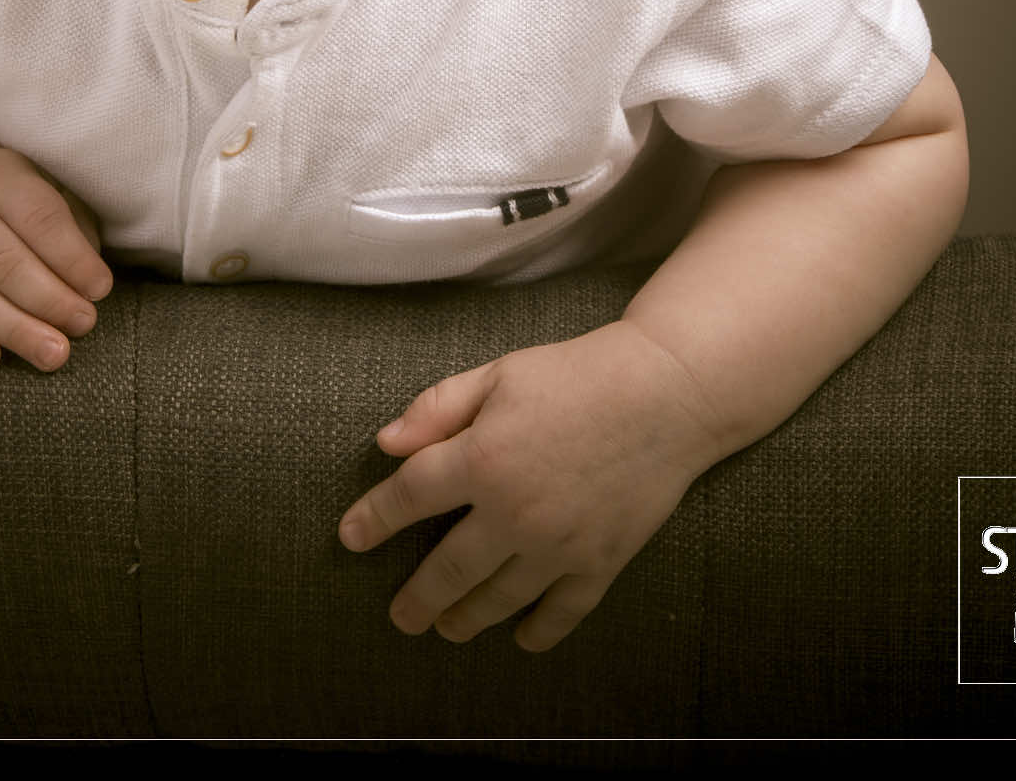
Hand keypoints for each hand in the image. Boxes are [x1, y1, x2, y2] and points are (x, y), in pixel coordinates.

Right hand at [0, 147, 112, 373]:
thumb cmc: (11, 201)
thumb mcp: (46, 188)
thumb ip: (73, 229)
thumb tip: (90, 284)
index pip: (38, 217)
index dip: (72, 258)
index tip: (100, 289)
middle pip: (2, 262)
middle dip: (49, 299)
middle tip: (83, 324)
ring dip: (14, 330)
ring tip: (54, 354)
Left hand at [336, 322, 720, 651]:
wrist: (665, 393)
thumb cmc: (574, 375)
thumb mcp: (497, 375)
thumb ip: (438, 408)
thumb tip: (385, 444)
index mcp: (482, 459)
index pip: (409, 497)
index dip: (374, 519)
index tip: (349, 538)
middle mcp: (514, 513)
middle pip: (448, 569)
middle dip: (417, 598)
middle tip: (401, 617)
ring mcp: (558, 546)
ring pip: (498, 599)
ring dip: (466, 619)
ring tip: (447, 629)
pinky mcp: (600, 563)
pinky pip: (560, 612)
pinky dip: (538, 632)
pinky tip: (520, 639)